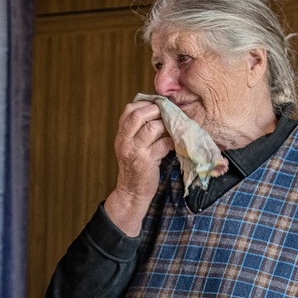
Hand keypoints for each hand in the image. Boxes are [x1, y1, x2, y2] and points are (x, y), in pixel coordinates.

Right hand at [104, 99, 172, 235]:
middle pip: (139, 115)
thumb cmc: (136, 168)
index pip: (129, 110)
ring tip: (174, 127)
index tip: (159, 105)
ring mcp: (135, 151)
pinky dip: (172, 141)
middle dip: (157, 110)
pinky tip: (176, 143)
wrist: (131, 193)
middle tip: (169, 113)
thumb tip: (159, 111)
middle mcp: (125, 141)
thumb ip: (138, 131)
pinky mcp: (147, 161)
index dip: (146, 104)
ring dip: (167, 125)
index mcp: (121, 135)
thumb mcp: (131, 147)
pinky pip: (163, 144)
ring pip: (152, 127)